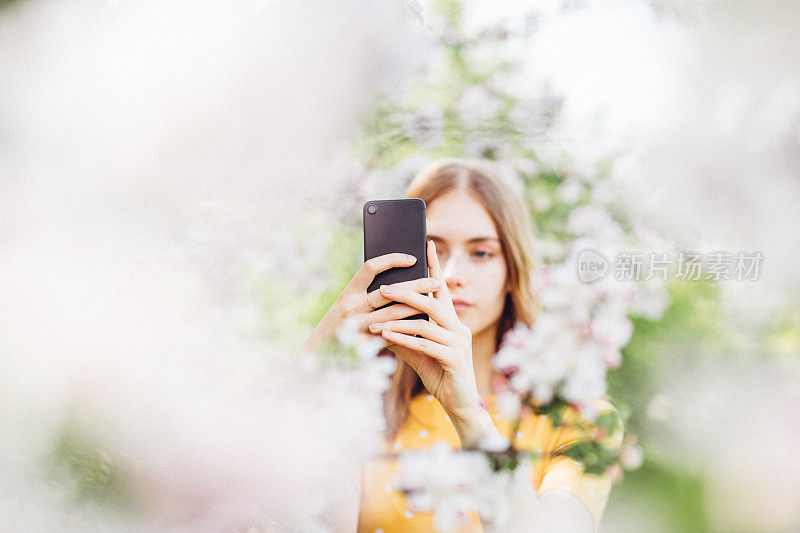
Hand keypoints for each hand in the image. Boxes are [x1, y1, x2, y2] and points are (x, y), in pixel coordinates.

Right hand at [295, 252, 442, 355]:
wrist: (318, 356)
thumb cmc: (338, 327)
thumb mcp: (347, 307)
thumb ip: (366, 295)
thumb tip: (400, 283)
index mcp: (348, 293)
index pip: (370, 268)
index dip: (391, 260)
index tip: (413, 258)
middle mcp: (351, 307)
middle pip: (389, 291)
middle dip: (416, 286)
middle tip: (436, 281)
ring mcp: (357, 326)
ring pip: (394, 313)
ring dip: (417, 306)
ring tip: (436, 302)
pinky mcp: (365, 344)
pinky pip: (392, 333)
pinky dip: (408, 329)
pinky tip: (424, 326)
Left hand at [368, 240, 484, 427]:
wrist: (458, 404)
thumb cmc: (439, 374)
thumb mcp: (417, 351)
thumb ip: (403, 335)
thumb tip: (379, 321)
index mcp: (451, 321)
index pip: (441, 289)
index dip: (435, 267)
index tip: (427, 244)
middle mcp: (458, 327)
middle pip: (432, 301)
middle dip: (406, 293)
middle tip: (383, 289)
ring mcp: (459, 342)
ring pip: (427, 322)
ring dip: (398, 321)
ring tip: (373, 321)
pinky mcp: (455, 358)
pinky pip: (426, 344)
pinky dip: (403, 339)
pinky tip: (386, 337)